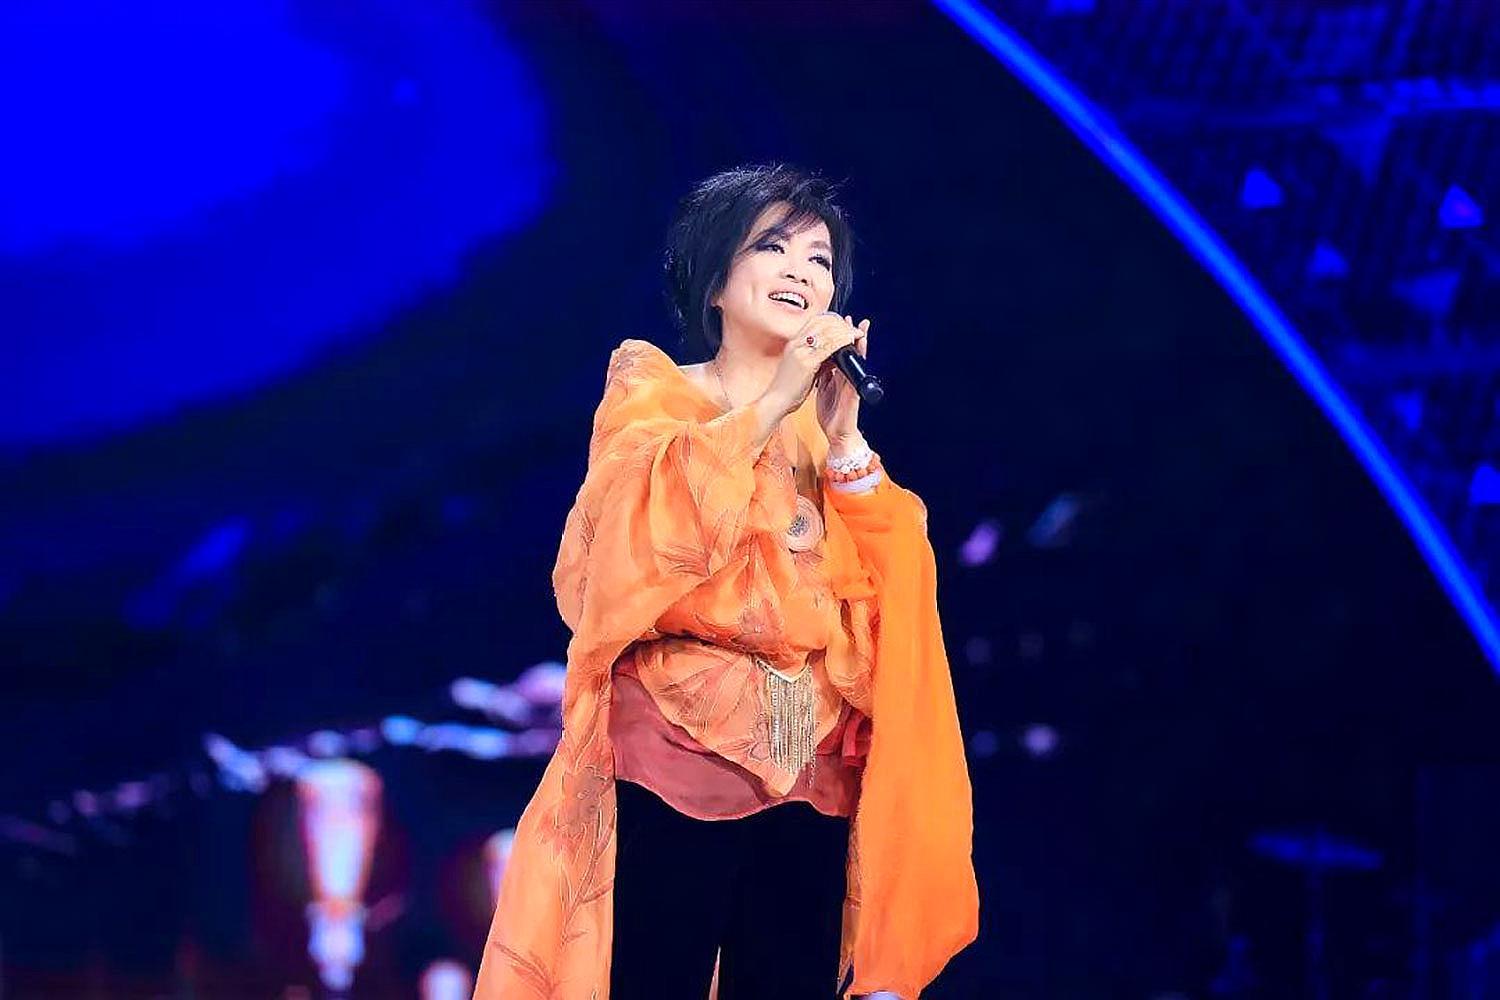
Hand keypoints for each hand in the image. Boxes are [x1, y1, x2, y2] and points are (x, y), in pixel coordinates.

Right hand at [759, 312, 867, 420]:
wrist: (775, 402)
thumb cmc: (788, 388)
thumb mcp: (802, 367)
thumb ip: (817, 358)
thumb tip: (834, 352)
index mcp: (794, 343)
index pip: (816, 321)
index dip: (833, 320)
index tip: (845, 325)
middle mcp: (796, 343)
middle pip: (823, 322)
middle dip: (842, 323)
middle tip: (854, 329)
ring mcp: (801, 352)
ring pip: (828, 332)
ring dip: (845, 331)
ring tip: (857, 334)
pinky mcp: (806, 363)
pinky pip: (828, 347)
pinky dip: (842, 342)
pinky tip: (850, 343)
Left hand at [815, 314, 869, 446]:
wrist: (836, 434)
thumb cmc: (831, 414)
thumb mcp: (824, 390)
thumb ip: (824, 375)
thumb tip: (820, 361)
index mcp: (838, 377)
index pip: (838, 352)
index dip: (838, 337)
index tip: (838, 322)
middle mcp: (846, 378)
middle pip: (850, 353)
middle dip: (850, 336)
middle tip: (851, 320)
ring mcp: (851, 386)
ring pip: (856, 362)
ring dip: (859, 346)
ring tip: (860, 331)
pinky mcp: (854, 395)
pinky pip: (856, 376)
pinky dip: (857, 365)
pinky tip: (858, 354)